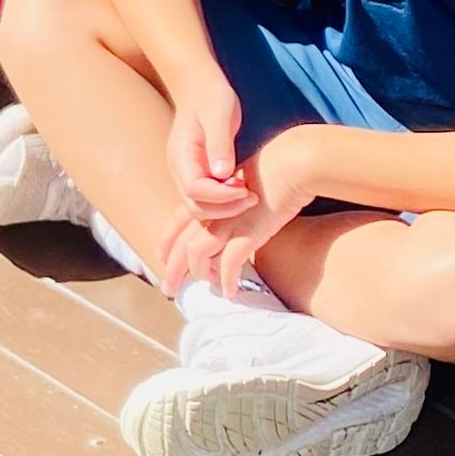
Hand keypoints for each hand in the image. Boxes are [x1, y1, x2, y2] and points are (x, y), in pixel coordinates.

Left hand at [162, 122, 317, 296]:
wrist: (293, 163)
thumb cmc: (277, 169)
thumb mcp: (248, 182)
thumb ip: (236, 199)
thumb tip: (238, 213)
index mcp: (211, 195)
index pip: (180, 219)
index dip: (169, 239)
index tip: (161, 255)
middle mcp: (214, 209)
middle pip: (182, 242)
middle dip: (173, 268)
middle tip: (168, 288)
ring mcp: (228, 221)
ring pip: (197, 255)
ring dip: (198, 275)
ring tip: (207, 289)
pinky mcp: (247, 232)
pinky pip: (230, 264)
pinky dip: (227, 280)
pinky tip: (230, 292)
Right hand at [164, 66, 246, 222]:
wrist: (200, 86)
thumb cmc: (211, 95)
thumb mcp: (219, 113)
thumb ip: (220, 143)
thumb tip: (223, 174)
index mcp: (181, 155)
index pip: (195, 189)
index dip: (222, 196)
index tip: (246, 189)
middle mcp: (180, 169)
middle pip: (196, 206)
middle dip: (226, 208)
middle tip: (253, 197)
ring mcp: (187, 173)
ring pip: (201, 207)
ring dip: (226, 208)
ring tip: (250, 195)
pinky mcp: (198, 175)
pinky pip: (208, 200)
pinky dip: (225, 202)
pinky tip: (243, 189)